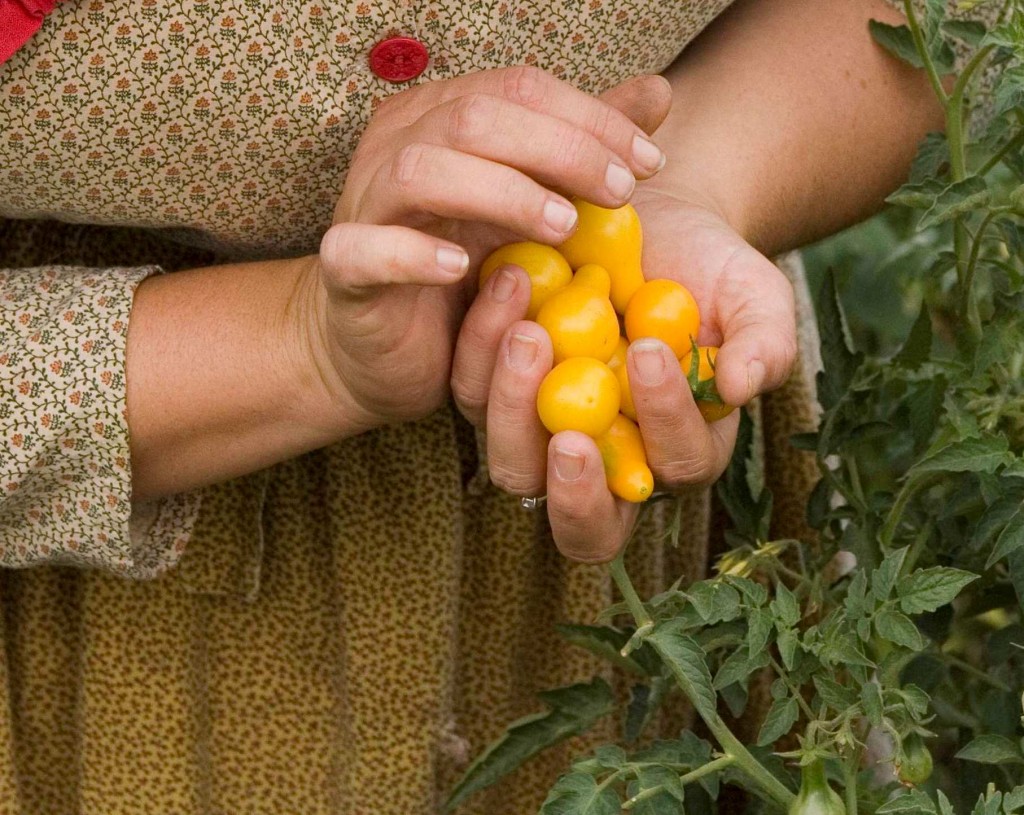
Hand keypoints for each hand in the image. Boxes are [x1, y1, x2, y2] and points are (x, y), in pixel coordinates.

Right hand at [294, 68, 672, 434]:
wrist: (386, 348)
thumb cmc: (463, 272)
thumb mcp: (531, 205)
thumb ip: (583, 150)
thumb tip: (656, 93)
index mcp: (443, 116)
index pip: (519, 88)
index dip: (590, 118)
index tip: (650, 162)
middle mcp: (398, 144)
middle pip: (477, 116)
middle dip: (560, 149)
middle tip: (619, 191)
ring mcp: (365, 203)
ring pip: (422, 170)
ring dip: (501, 192)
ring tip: (562, 226)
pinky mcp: (344, 267)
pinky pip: (365, 249)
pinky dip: (414, 254)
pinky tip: (464, 268)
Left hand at [450, 186, 796, 561]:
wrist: (650, 222)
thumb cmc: (711, 270)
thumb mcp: (755, 298)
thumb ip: (766, 344)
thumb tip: (744, 387)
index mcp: (680, 448)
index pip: (676, 465)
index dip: (665, 423)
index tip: (651, 353)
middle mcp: (610, 461)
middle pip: (584, 523)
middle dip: (574, 488)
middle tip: (570, 435)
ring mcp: (546, 430)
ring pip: (515, 465)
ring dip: (514, 411)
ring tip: (529, 333)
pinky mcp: (499, 387)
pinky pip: (473, 391)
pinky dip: (481, 349)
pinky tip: (506, 288)